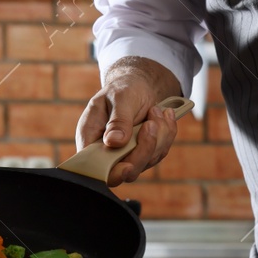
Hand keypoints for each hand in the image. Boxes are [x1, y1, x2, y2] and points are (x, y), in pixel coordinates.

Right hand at [75, 57, 181, 187]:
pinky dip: (166, 134)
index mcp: (90, 138)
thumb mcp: (119, 97)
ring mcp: (126, 155)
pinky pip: (159, 152)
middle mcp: (107, 151)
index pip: (95, 167)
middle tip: (151, 122)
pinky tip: (165, 115)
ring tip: (156, 110)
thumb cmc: (123, 88)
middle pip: (126, 170)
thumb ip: (117, 120)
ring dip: (159, 136)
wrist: (138, 85)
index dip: (112, 172)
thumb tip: (114, 142)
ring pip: (147, 161)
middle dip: (145, 148)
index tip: (128, 165)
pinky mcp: (143, 153)